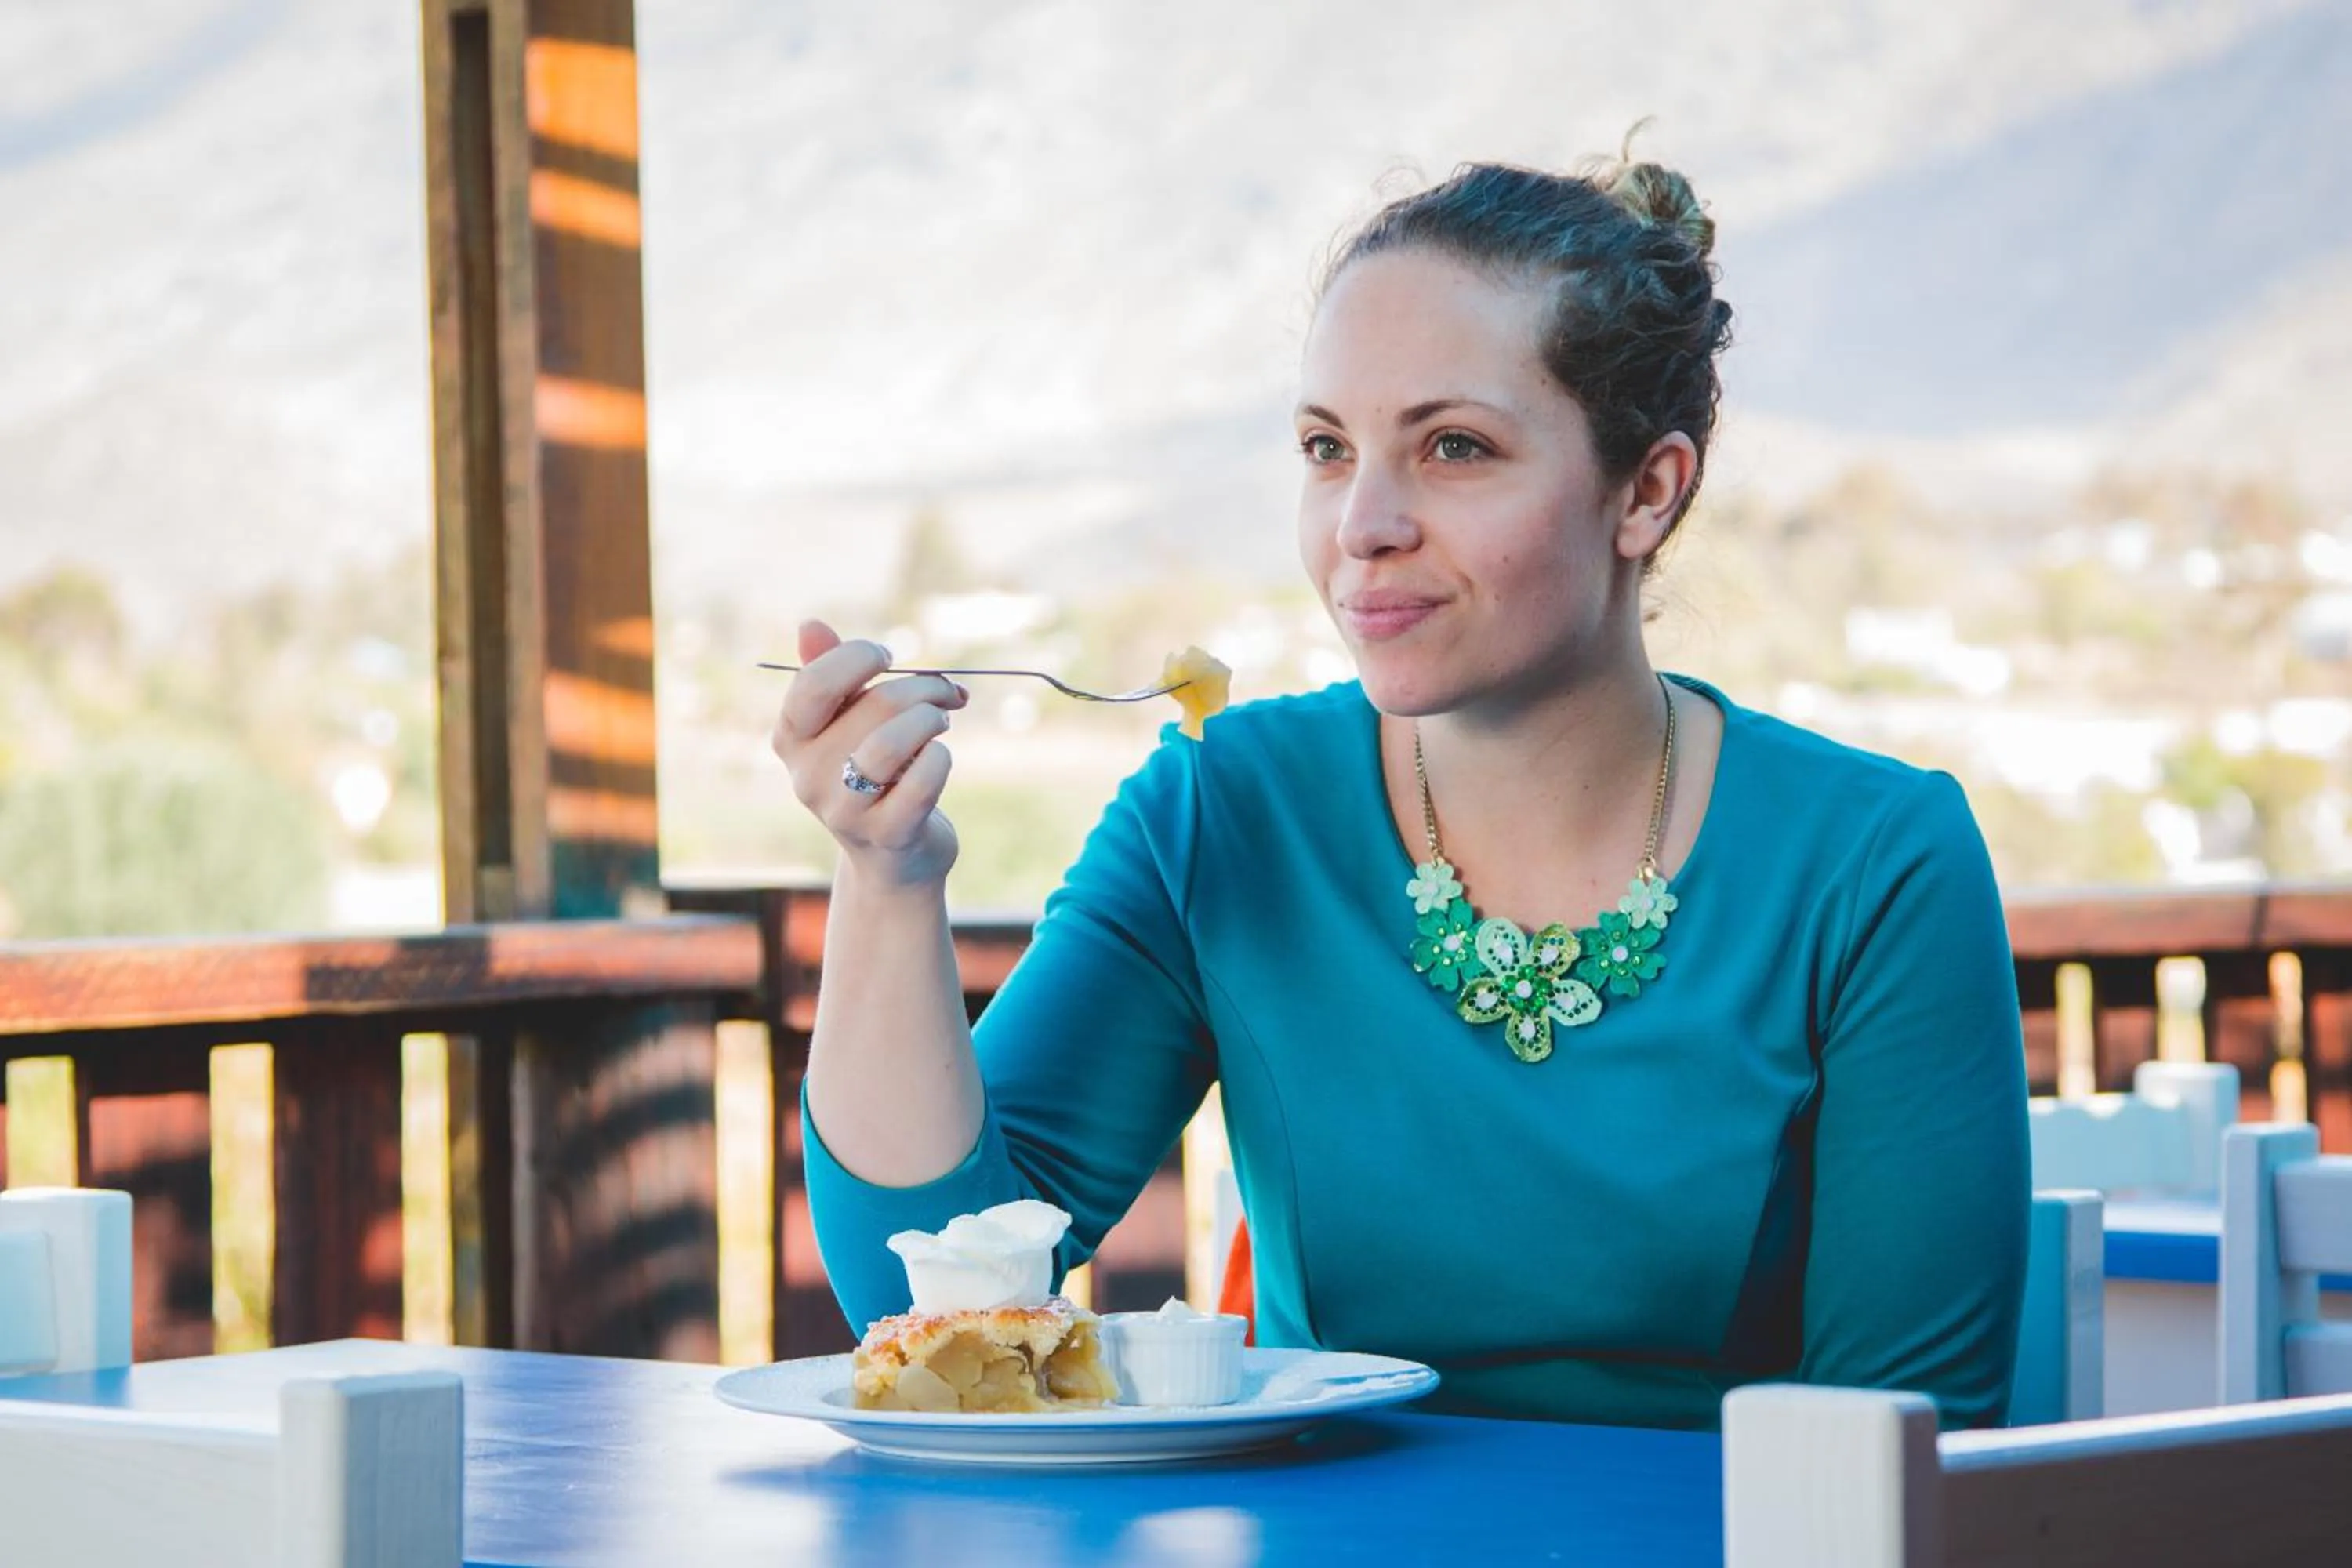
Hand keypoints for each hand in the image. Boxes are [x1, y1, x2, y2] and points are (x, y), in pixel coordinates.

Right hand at [771, 619, 969, 888]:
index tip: (889, 656)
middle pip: (873, 706)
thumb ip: (830, 672)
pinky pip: (923, 780)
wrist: (894, 858)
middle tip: (943, 693)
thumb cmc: (874, 773)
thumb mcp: (847, 722)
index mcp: (791, 739)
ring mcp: (845, 811)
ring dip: (931, 720)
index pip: (813, 682)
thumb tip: (809, 625)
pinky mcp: (887, 835)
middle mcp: (807, 776)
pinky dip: (940, 758)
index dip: (859, 656)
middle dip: (922, 688)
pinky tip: (939, 757)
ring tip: (941, 722)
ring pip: (893, 742)